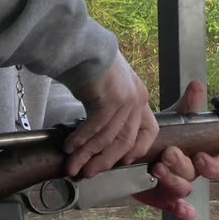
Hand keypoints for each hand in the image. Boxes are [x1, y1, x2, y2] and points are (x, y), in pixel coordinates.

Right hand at [64, 52, 158, 178]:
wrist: (81, 47)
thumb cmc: (90, 67)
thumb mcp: (109, 89)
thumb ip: (111, 110)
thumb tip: (98, 137)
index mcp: (140, 98)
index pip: (150, 131)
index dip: (137, 150)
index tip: (122, 162)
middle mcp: (137, 100)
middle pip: (126, 141)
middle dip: (105, 160)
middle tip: (88, 172)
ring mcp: (126, 100)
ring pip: (108, 138)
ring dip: (88, 154)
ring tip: (72, 164)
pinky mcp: (110, 100)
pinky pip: (95, 128)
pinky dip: (81, 140)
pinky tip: (69, 146)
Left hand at [133, 81, 218, 219]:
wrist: (135, 146)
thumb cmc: (162, 134)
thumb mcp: (173, 119)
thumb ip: (186, 106)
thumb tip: (197, 86)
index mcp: (198, 156)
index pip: (214, 165)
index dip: (210, 163)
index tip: (200, 155)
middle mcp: (189, 173)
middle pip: (193, 176)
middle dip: (181, 167)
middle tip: (168, 154)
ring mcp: (175, 187)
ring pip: (182, 191)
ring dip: (173, 182)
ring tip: (157, 169)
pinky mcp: (161, 198)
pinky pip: (176, 210)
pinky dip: (182, 212)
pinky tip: (183, 212)